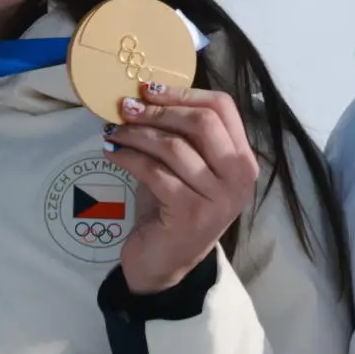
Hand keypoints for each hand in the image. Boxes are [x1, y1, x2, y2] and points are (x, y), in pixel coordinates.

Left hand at [106, 83, 259, 294]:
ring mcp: (218, 199)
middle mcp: (239, 178)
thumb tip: (144, 92)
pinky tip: (111, 153)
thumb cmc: (173, 208)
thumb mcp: (185, 166)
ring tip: (114, 131)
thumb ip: (179, 133)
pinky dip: (129, 158)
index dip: (183, 92)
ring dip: (138, 134)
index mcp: (243, 159)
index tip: (148, 89)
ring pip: (174, 147)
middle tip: (126, 108)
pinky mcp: (190, 215)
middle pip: (202, 123)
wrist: (165, 264)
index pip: (223, 108)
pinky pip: (155, 172)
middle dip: (159, 111)